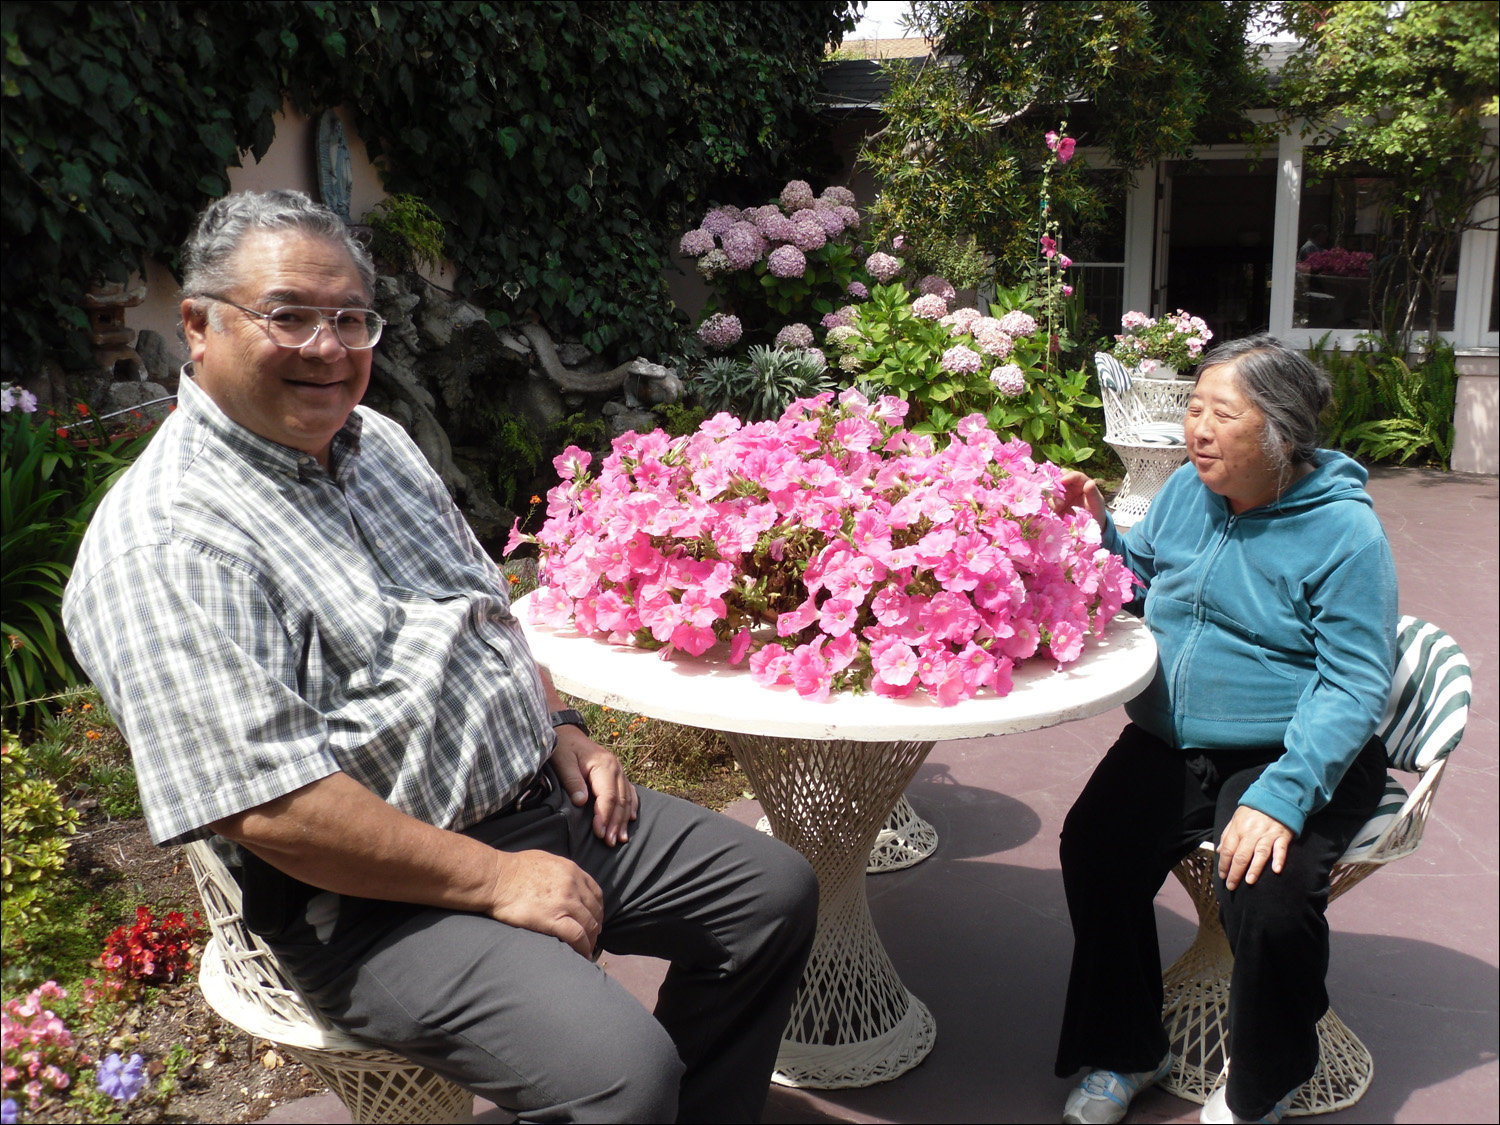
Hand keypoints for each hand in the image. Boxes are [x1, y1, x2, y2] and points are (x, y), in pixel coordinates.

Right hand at [487, 848, 603, 956]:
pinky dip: (583, 947)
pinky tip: (583, 954)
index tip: (594, 918)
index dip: (597, 908)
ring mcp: (565, 903)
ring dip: (591, 939)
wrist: (497, 878)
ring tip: (588, 948)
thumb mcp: (545, 860)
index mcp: (571, 870)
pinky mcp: (553, 919)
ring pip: (588, 925)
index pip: (595, 893)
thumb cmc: (514, 868)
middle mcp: (573, 886)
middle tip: (592, 937)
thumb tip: (564, 880)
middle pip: (594, 910)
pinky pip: (577, 936)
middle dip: (595, 926)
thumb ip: (561, 871)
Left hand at [550, 724, 638, 845]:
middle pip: (620, 801)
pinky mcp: (617, 774)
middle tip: (611, 843)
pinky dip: (630, 807)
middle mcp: (616, 768)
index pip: (608, 796)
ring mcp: (619, 770)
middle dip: (616, 823)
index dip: (605, 816)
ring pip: (626, 798)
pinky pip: (629, 791)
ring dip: (624, 819)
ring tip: (621, 838)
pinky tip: (630, 819)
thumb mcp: (563, 762)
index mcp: (603, 765)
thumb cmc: (564, 747)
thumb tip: (582, 802)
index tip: (600, 834)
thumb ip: (572, 781)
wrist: (567, 732)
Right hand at [1053, 470, 1106, 524]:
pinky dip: (1051, 503)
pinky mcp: (1055, 504)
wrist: (1089, 526)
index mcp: (1081, 483)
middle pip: (1059, 477)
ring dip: (1053, 495)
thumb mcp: (1096, 503)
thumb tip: (1090, 483)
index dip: (1069, 476)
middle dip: (1055, 481)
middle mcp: (1070, 487)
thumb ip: (1093, 493)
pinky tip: (1057, 509)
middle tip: (1055, 488)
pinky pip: (1049, 500)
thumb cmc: (1095, 511)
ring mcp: (1061, 495)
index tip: (1063, 480)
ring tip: (1060, 505)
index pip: (1075, 475)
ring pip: (1052, 489)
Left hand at [1217, 806, 1293, 889]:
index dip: (1224, 864)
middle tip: (1231, 886)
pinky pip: (1281, 849)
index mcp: (1238, 829)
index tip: (1222, 876)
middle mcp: (1251, 833)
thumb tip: (1220, 851)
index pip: (1228, 850)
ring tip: (1249, 881)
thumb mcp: (1236, 818)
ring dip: (1254, 868)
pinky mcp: (1282, 836)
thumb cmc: (1254, 810)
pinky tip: (1276, 870)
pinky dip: (1279, 859)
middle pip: (1241, 855)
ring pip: (1259, 853)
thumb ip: (1227, 834)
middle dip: (1235, 872)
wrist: (1275, 797)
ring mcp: (1268, 835)